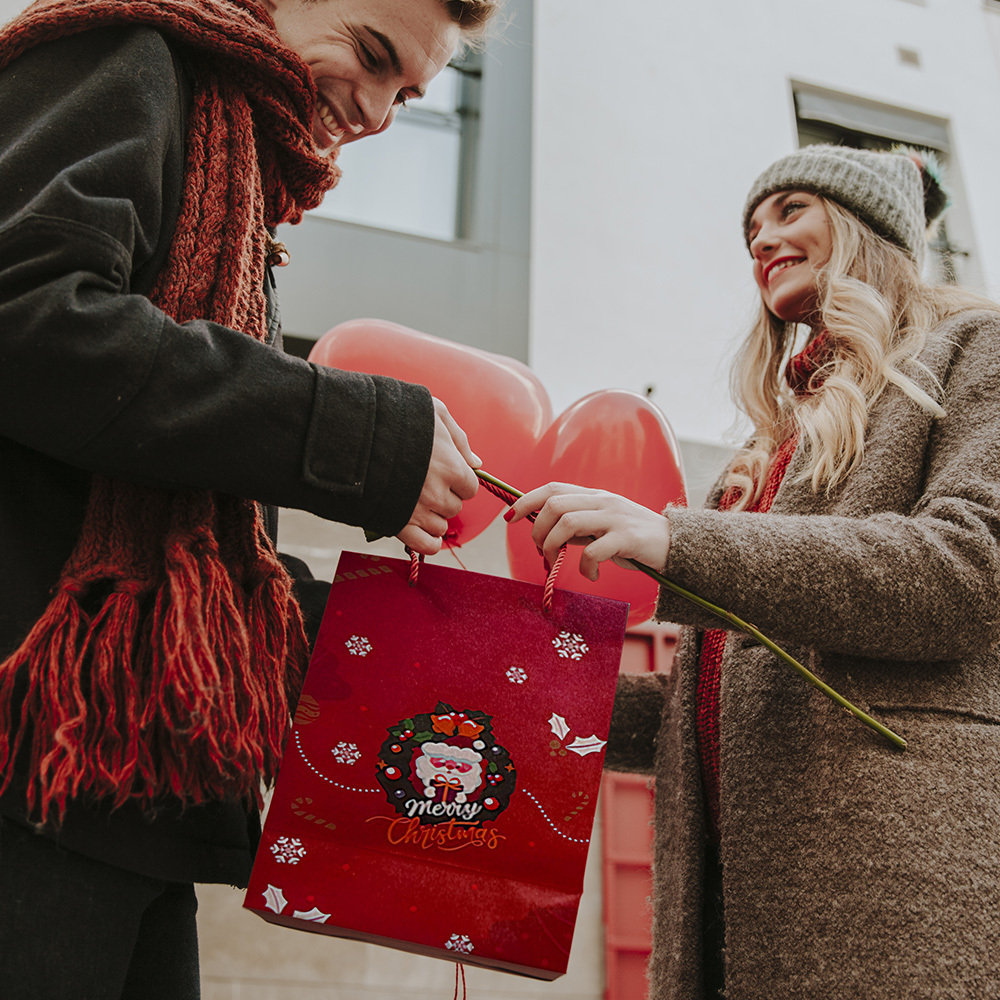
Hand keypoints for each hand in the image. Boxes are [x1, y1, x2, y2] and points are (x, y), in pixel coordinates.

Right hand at [396, 398, 480, 554]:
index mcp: (451, 467)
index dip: (458, 480)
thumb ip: (459, 439)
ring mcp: (418, 512)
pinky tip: (422, 529)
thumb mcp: (434, 413)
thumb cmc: (394, 418)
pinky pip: (427, 546)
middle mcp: (438, 493)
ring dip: (433, 516)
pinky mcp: (399, 525)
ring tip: (414, 499)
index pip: (470, 488)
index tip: (443, 472)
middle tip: (423, 481)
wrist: (353, 434)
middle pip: (454, 507)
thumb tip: (477, 463)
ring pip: (440, 526)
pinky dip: (429, 541)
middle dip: (443, 496)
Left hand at [506, 482, 670, 580]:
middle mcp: (603, 501)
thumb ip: (576, 526)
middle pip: (554, 505)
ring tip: (557, 564)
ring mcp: (615, 518)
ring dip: (553, 547)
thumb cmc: (634, 539)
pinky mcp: (627, 538)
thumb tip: (544, 531)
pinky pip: (593, 551)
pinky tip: (592, 575)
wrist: (676, 545)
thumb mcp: (602, 526)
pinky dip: (584, 567)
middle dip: (537, 530)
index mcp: (594, 496)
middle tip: (541, 552)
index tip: (509, 517)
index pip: (552, 488)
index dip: (526, 500)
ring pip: (568, 523)